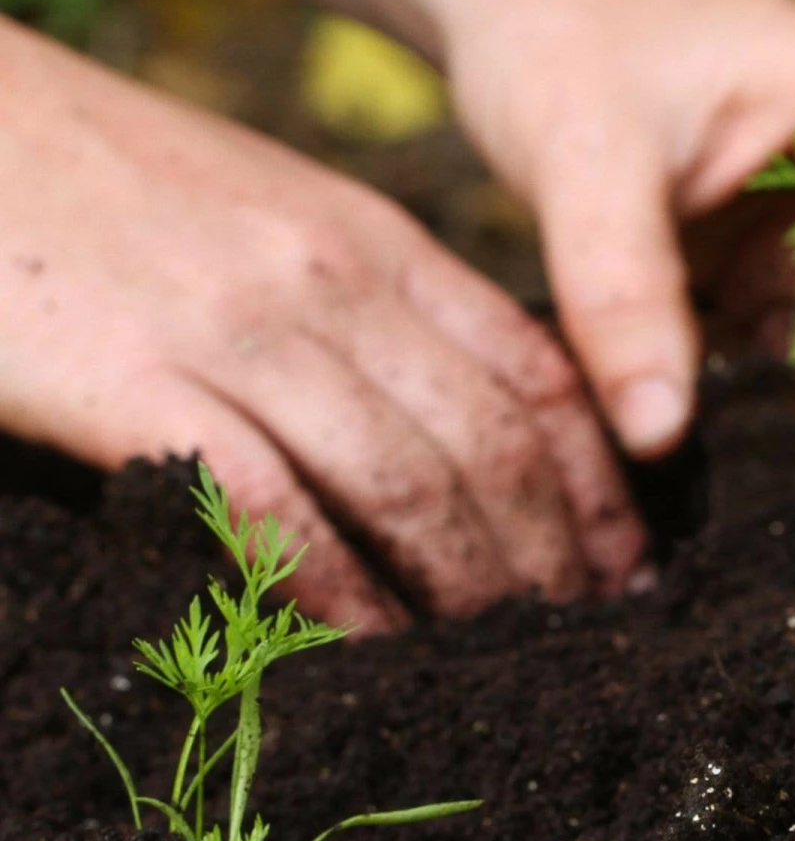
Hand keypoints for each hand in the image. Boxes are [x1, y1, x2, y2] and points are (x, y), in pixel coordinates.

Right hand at [0, 18, 644, 629]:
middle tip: (581, 634)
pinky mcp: (136, 380)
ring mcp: (241, 327)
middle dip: (553, 553)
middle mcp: (335, 279)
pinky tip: (369, 649)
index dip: (598, 479)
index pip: (536, 370)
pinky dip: (335, 590)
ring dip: (466, 589)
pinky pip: (274, 506)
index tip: (626, 557)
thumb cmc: (121, 179)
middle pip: (491, 441)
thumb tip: (459, 413)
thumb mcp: (283, 211)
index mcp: (381, 239)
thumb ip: (374, 299)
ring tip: (500, 660)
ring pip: (404, 483)